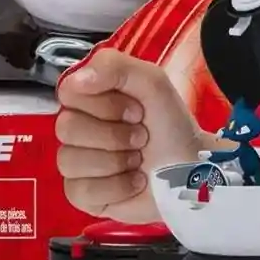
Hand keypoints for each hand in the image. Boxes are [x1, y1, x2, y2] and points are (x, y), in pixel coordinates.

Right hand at [55, 48, 202, 222]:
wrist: (192, 170)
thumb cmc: (171, 126)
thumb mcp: (151, 81)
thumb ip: (112, 65)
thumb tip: (77, 79)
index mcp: (89, 97)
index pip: (68, 93)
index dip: (103, 104)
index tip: (135, 110)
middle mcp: (77, 127)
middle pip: (66, 128)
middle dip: (113, 135)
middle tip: (141, 137)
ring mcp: (76, 162)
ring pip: (70, 160)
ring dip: (115, 162)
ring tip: (138, 160)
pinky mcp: (82, 194)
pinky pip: (79, 190)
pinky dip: (115, 187)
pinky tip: (133, 181)